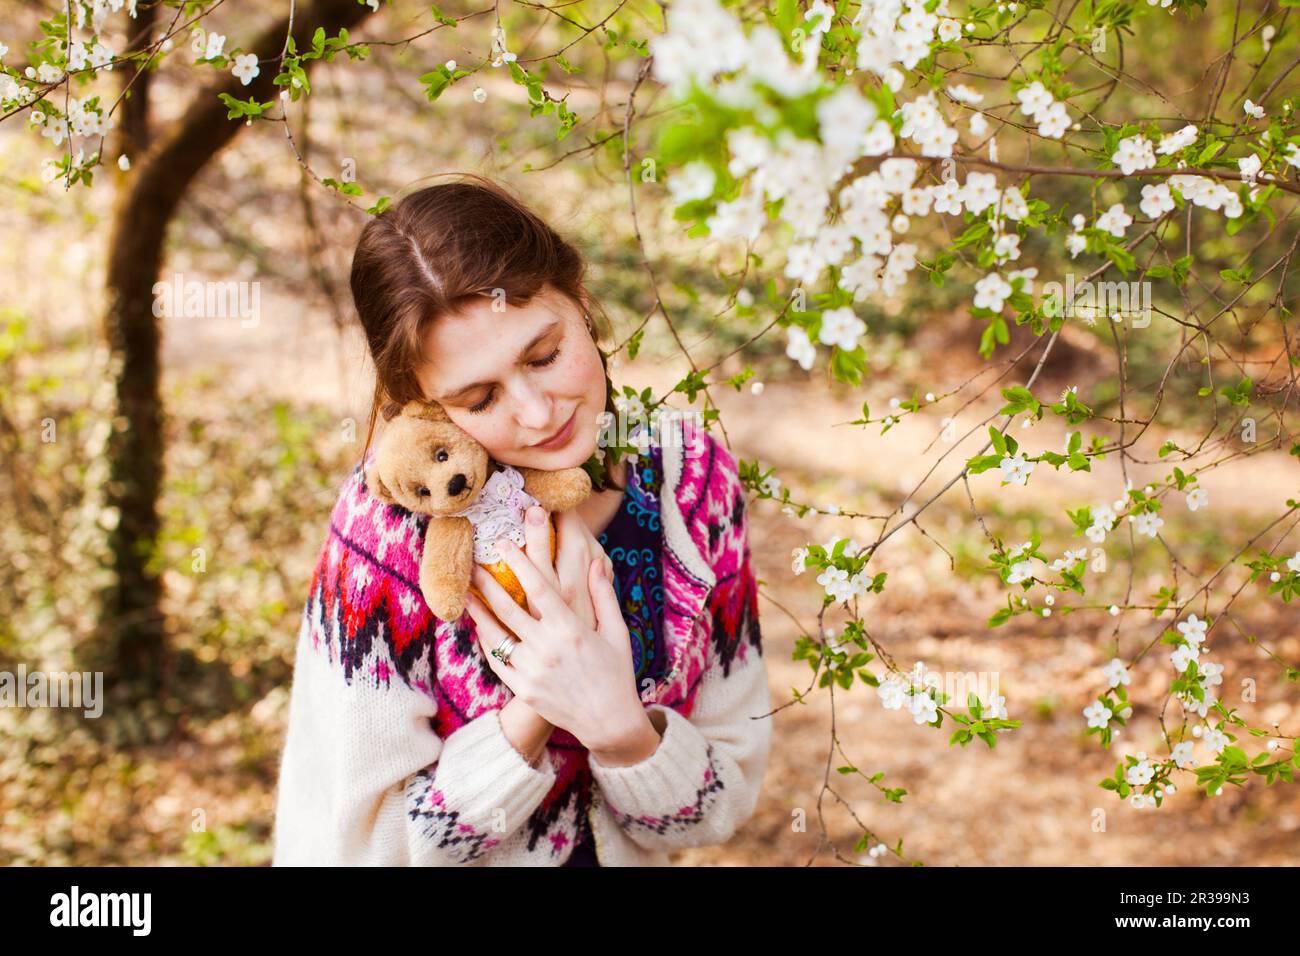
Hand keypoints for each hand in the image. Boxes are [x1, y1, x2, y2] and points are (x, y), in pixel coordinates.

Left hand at [465, 531, 655, 759]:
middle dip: (487, 581)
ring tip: (465, 592)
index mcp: (571, 629)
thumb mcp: (616, 632)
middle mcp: (547, 647)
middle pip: (508, 606)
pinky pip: (497, 660)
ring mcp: (532, 670)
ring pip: (495, 633)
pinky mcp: (523, 688)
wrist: (608, 722)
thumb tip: (596, 562)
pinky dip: (486, 641)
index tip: (503, 543)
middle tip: (471, 562)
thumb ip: (603, 595)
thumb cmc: (617, 673)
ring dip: (478, 610)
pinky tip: (480, 626)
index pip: (538, 586)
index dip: (518, 562)